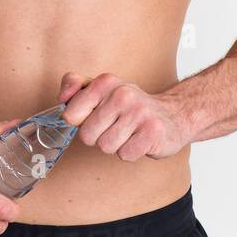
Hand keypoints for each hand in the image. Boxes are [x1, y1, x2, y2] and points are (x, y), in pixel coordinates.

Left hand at [57, 72, 186, 161]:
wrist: (173, 116)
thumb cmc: (131, 106)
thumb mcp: (103, 89)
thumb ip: (76, 86)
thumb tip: (62, 98)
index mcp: (106, 82)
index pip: (71, 114)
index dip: (81, 122)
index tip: (96, 116)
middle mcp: (123, 94)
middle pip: (87, 135)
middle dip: (99, 136)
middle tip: (116, 126)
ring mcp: (139, 112)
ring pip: (105, 146)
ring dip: (115, 145)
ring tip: (128, 133)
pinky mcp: (152, 132)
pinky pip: (124, 155)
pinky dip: (131, 152)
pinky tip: (140, 140)